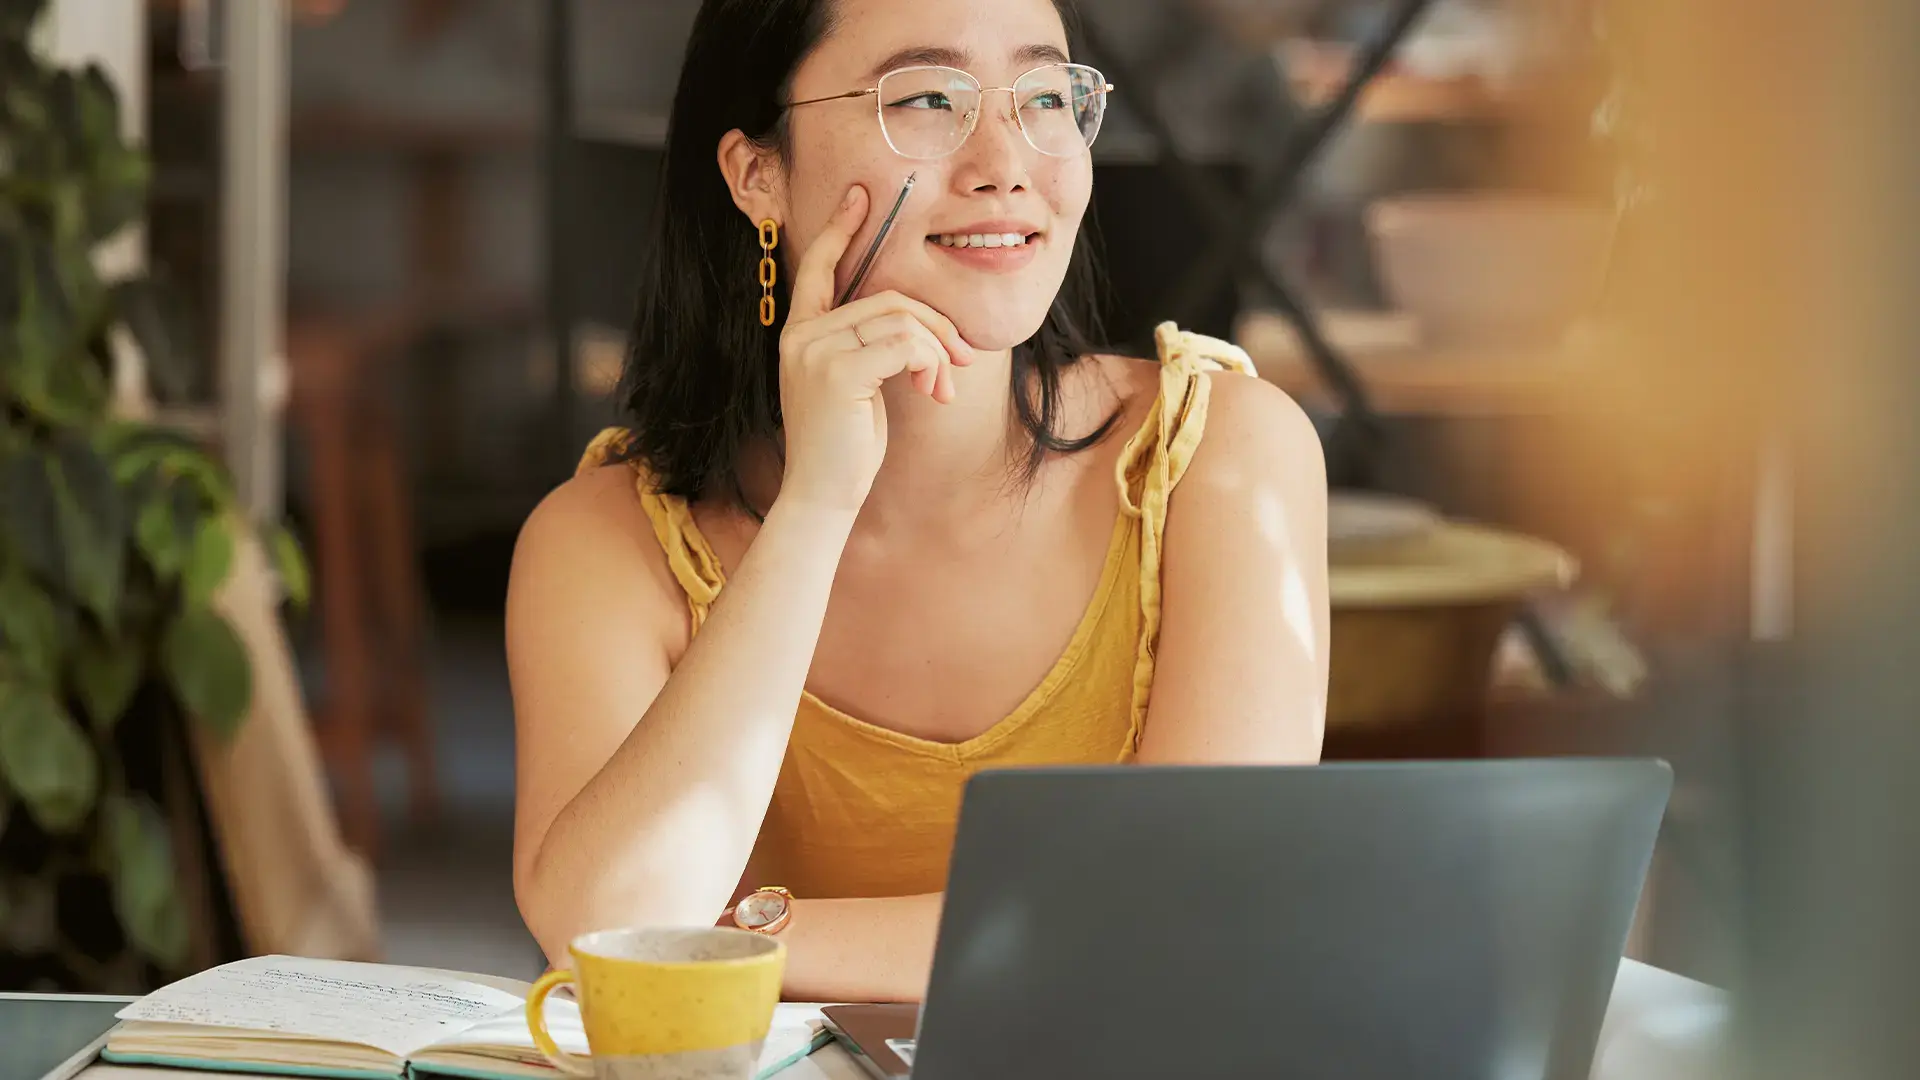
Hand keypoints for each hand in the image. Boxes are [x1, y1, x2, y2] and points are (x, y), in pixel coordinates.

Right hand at [776, 185, 974, 513]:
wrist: (823, 494)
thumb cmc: (845, 445)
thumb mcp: (859, 385)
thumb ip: (876, 347)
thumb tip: (926, 329)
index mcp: (802, 333)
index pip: (818, 267)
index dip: (841, 230)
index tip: (862, 197)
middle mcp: (801, 336)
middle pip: (887, 298)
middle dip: (936, 326)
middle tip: (960, 360)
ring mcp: (815, 352)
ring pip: (900, 320)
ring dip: (937, 352)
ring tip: (942, 387)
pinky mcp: (837, 372)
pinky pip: (904, 345)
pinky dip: (930, 364)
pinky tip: (932, 392)